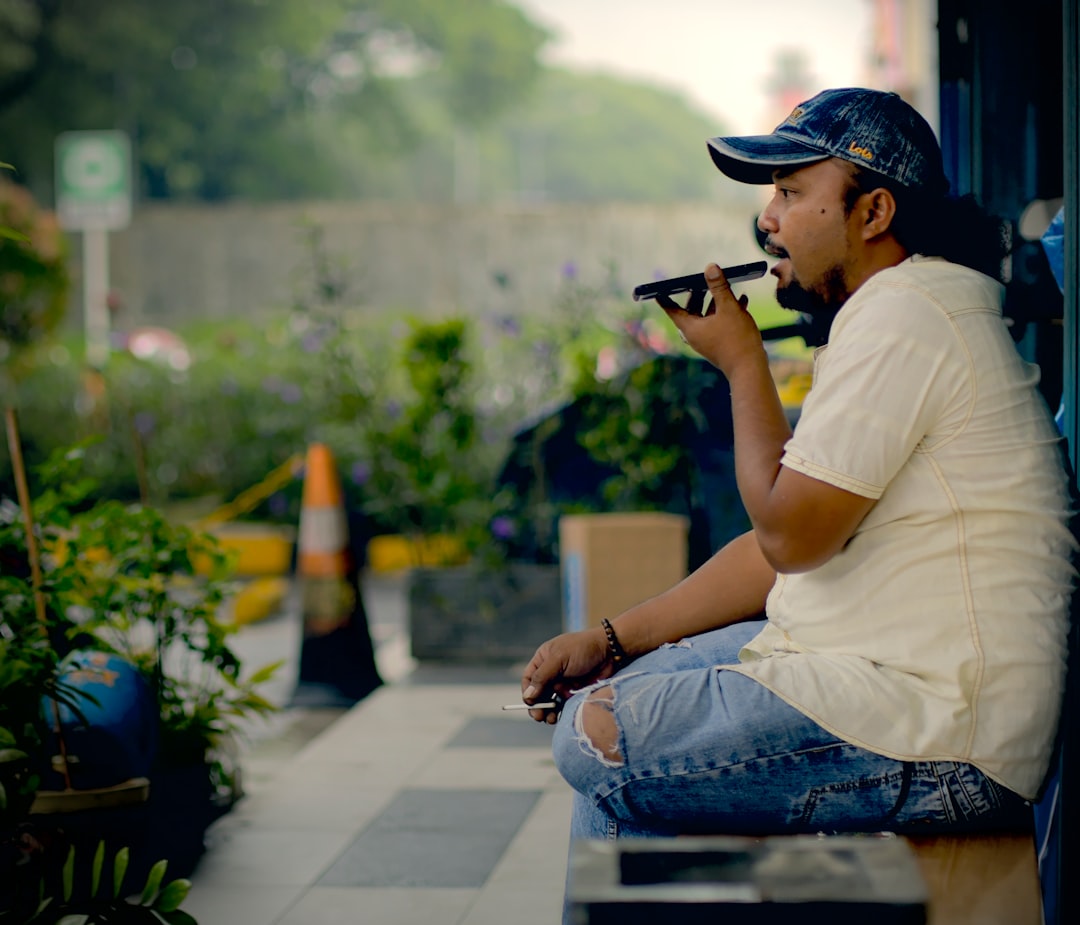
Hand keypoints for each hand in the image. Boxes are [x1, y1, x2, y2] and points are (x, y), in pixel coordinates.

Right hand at [520, 628, 612, 723]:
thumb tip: (528, 697)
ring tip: (549, 719)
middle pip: (538, 693)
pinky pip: (562, 706)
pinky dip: (558, 713)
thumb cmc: (583, 649)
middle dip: (537, 706)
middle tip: (539, 717)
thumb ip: (542, 677)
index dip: (527, 692)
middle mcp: (551, 672)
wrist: (610, 652)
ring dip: (547, 712)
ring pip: (549, 701)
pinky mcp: (573, 693)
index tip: (530, 703)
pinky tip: (558, 718)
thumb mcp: (559, 659)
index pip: (529, 679)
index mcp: (543, 659)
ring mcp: (562, 683)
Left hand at [658, 263, 762, 377]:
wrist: (750, 369)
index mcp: (691, 328)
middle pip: (691, 311)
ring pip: (707, 317)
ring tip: (726, 287)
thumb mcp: (728, 308)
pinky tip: (742, 300)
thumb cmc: (736, 339)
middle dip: (698, 295)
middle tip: (702, 281)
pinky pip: (719, 324)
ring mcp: (708, 341)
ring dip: (715, 302)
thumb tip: (710, 268)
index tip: (657, 290)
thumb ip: (719, 287)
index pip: (672, 310)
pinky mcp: (720, 345)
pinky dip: (726, 312)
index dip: (665, 298)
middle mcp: (696, 336)